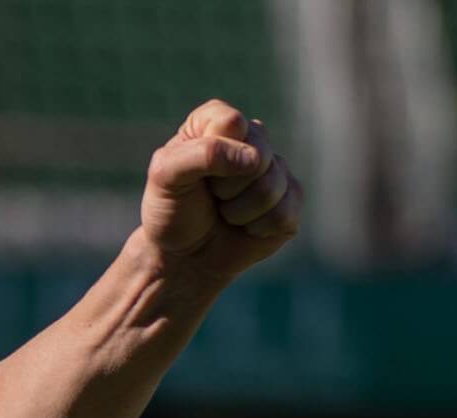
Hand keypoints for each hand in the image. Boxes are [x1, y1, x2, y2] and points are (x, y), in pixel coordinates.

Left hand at [140, 99, 303, 285]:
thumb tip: (254, 159)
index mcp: (218, 122)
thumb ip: (202, 153)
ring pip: (270, 187)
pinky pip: (282, 213)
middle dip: (226, 186)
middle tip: (211, 196)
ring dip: (238, 210)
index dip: (211, 153)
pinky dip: (255, 228)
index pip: (231, 122)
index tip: (193, 173)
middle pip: (257, 155)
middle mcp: (252, 139)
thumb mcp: (165, 176)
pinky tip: (244, 227)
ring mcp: (276, 169)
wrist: (183, 255)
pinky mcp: (292, 200)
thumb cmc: (172, 210)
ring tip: (224, 212)